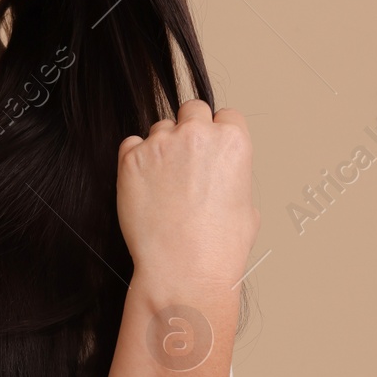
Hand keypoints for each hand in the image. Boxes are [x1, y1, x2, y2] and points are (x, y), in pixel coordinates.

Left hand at [115, 99, 259, 292]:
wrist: (183, 267)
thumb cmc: (218, 246)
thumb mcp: (247, 205)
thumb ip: (233, 174)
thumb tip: (223, 172)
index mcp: (232, 141)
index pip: (225, 115)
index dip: (218, 131)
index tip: (211, 147)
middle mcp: (196, 134)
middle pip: (191, 109)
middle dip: (190, 127)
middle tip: (185, 157)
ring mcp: (160, 144)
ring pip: (159, 128)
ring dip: (161, 146)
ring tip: (164, 182)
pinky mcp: (130, 159)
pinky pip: (130, 145)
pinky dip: (135, 158)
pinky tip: (144, 184)